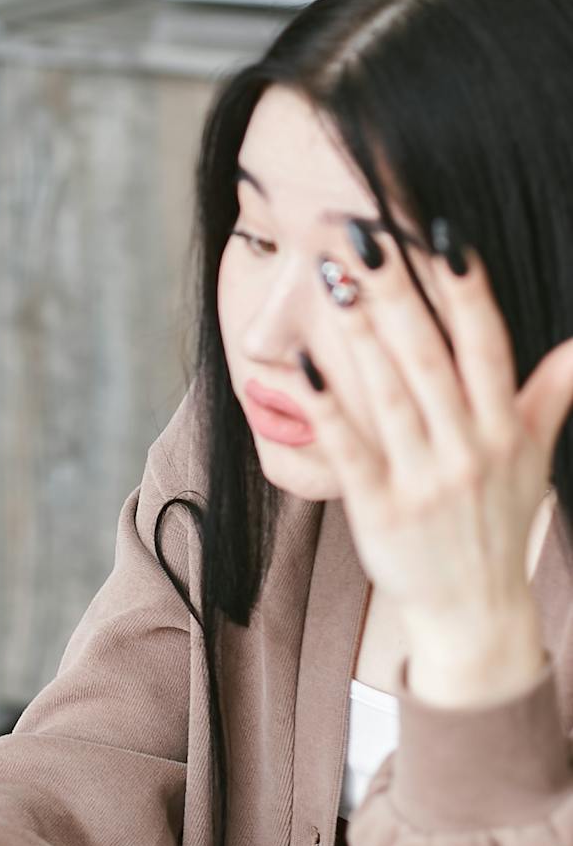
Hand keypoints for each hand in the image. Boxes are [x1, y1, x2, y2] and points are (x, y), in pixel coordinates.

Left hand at [303, 222, 572, 704]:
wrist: (475, 609)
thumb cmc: (497, 520)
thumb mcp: (535, 455)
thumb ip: (550, 392)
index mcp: (505, 427)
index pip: (487, 346)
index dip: (468, 292)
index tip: (446, 235)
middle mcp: (470, 449)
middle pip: (431, 358)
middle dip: (399, 294)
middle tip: (366, 235)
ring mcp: (425, 480)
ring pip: (390, 394)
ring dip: (360, 335)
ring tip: (334, 278)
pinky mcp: (382, 509)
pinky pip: (351, 450)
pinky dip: (327, 409)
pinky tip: (299, 368)